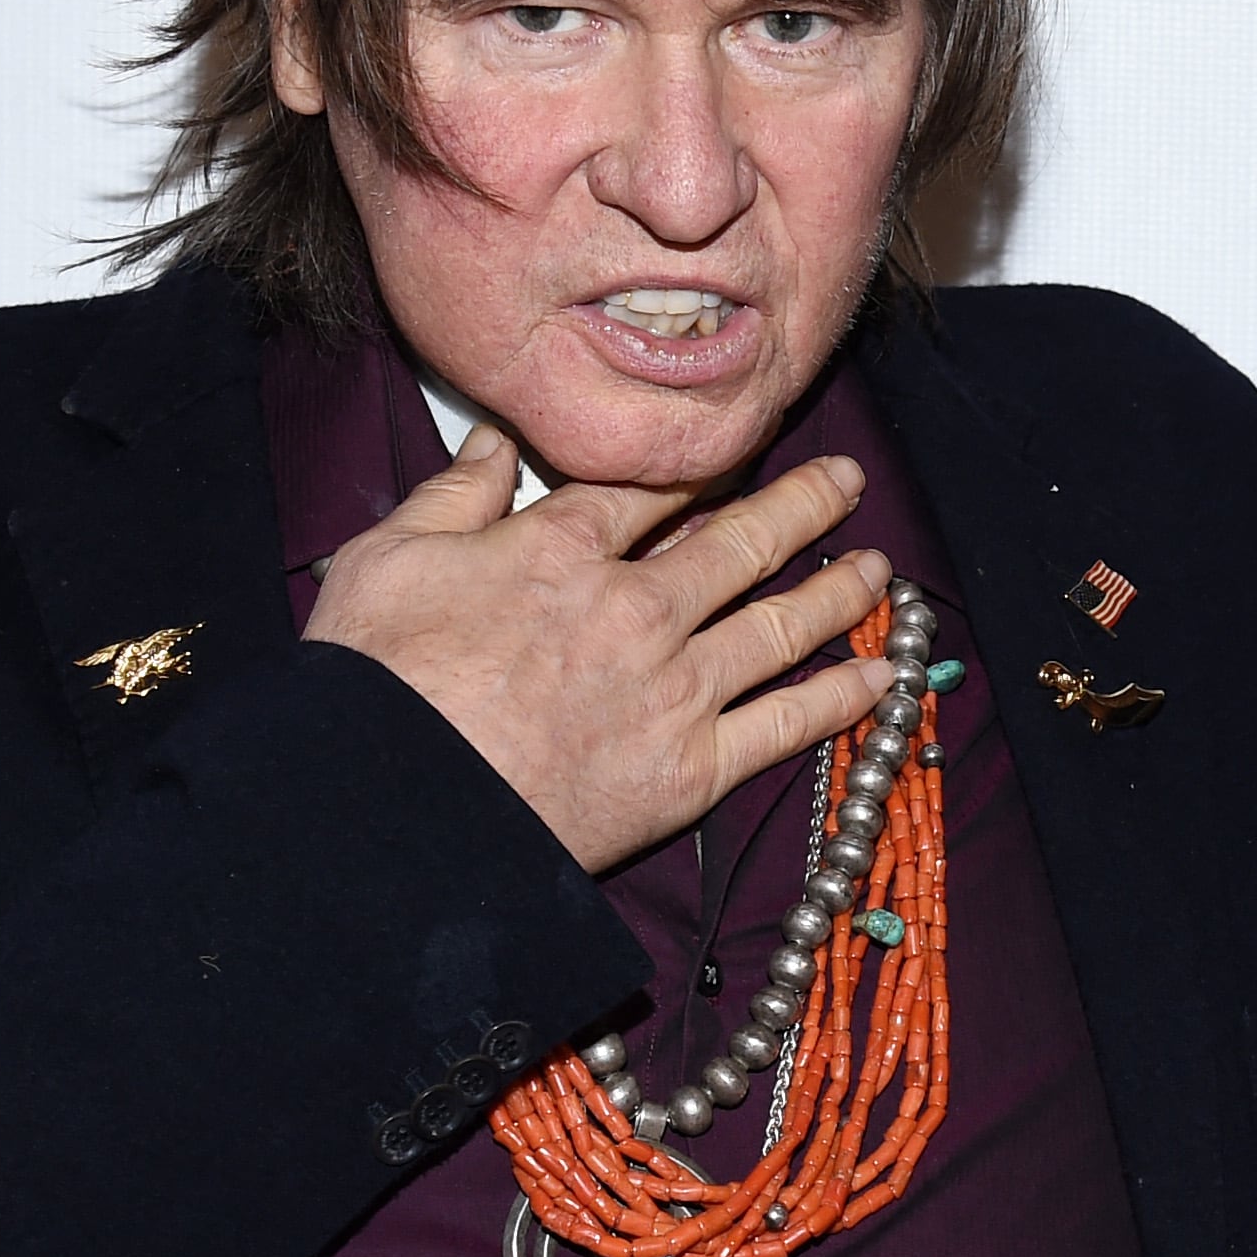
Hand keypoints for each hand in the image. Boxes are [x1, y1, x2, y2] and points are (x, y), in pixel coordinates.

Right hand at [302, 428, 898, 871]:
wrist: (392, 813)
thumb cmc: (375, 686)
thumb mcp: (386, 561)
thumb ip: (453, 496)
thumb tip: (496, 443)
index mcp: (562, 549)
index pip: (652, 490)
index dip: (703, 466)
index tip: (742, 449)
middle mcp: (636, 607)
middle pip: (740, 541)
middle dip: (803, 505)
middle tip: (847, 480)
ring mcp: (672, 689)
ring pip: (779, 625)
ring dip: (839, 593)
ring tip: (880, 570)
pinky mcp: (689, 771)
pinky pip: (786, 726)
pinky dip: (841, 699)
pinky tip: (881, 677)